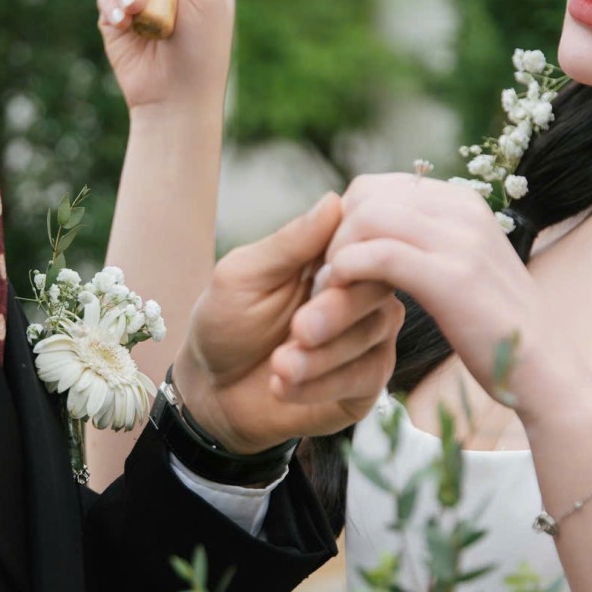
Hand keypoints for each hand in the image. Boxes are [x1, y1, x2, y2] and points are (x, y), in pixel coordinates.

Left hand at [173, 193, 403, 454]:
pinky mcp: (367, 380)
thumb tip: (333, 200)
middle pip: (378, 284)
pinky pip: (366, 376)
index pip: (369, 234)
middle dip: (338, 311)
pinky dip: (322, 384)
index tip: (321, 273)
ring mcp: (368, 335)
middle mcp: (359, 290)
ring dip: (321, 355)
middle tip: (299, 330)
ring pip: (372, 332)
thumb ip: (289, 244)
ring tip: (278, 365)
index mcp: (331, 255)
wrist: (213, 391)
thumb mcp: (243, 276)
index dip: (353, 252)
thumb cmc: (225, 323)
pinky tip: (283, 386)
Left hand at [315, 173, 576, 423]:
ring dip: (336, 255)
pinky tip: (342, 299)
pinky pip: (379, 255)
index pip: (376, 187)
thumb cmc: (496, 330)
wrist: (545, 370)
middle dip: (333, 235)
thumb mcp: (462, 268)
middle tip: (325, 280)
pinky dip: (348, 273)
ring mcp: (460, 240)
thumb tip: (377, 226)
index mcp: (461, 203)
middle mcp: (462, 209)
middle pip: (365, 196)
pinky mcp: (452, 278)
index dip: (343, 223)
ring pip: (367, 218)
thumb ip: (426, 242)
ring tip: (331, 294)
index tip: (335, 266)